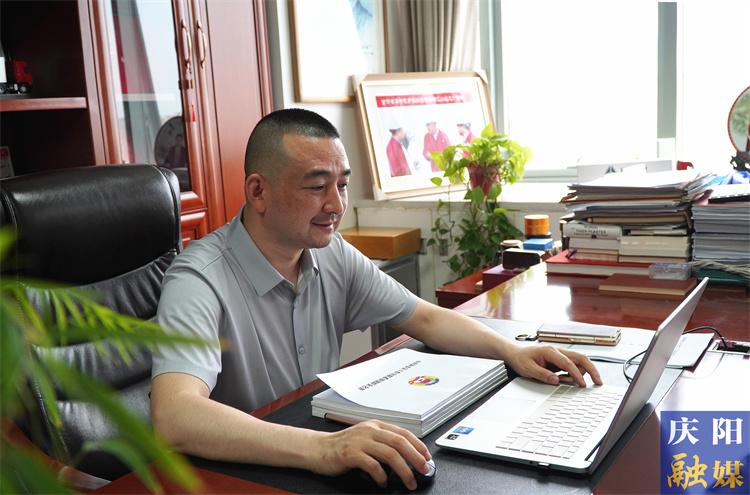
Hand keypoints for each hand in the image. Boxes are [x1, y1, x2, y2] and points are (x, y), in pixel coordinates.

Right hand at [307, 420, 430, 490]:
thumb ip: (383, 442)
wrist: (318, 449)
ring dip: (403, 470)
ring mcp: (360, 441)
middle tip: (424, 470)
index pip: (403, 433)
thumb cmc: (343, 446)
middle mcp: (369, 430)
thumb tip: (407, 456)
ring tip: (409, 482)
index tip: (427, 456)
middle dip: (415, 457)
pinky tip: (383, 482)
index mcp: (376, 425)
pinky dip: (381, 476)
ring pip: (389, 454)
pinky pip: (372, 465)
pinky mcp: (350, 454)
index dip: (418, 445)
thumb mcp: (366, 438)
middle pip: (399, 442)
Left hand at [505, 345, 602, 387]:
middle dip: (591, 369)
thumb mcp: (527, 369)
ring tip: (568, 382)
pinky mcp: (560, 360)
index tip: (582, 384)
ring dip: (580, 373)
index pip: (568, 363)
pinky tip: (568, 380)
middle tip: (599, 381)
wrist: (515, 353)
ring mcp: (560, 355)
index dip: (576, 374)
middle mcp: (557, 351)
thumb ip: (542, 374)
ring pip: (579, 362)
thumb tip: (556, 380)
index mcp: (550, 351)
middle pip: (581, 358)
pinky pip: (573, 366)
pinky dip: (575, 374)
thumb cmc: (520, 359)